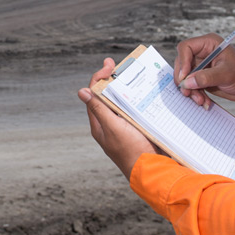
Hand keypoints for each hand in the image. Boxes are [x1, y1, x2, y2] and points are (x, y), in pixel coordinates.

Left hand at [77, 58, 157, 177]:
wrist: (152, 170)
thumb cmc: (131, 150)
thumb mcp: (113, 127)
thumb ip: (99, 109)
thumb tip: (82, 91)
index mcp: (99, 124)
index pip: (94, 95)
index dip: (99, 78)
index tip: (109, 65)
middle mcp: (109, 124)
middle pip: (106, 96)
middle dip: (110, 79)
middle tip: (118, 64)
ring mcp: (123, 127)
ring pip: (120, 102)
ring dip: (124, 88)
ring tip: (129, 74)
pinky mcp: (137, 129)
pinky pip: (133, 110)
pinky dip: (135, 99)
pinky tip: (142, 91)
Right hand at [173, 35, 234, 108]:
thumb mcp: (226, 74)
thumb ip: (206, 77)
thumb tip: (187, 82)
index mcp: (209, 44)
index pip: (186, 48)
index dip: (182, 62)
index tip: (184, 77)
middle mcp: (203, 53)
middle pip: (182, 63)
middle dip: (185, 80)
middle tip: (188, 92)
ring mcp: (201, 65)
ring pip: (185, 77)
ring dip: (190, 90)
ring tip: (200, 100)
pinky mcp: (202, 77)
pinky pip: (192, 85)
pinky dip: (196, 94)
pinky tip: (204, 102)